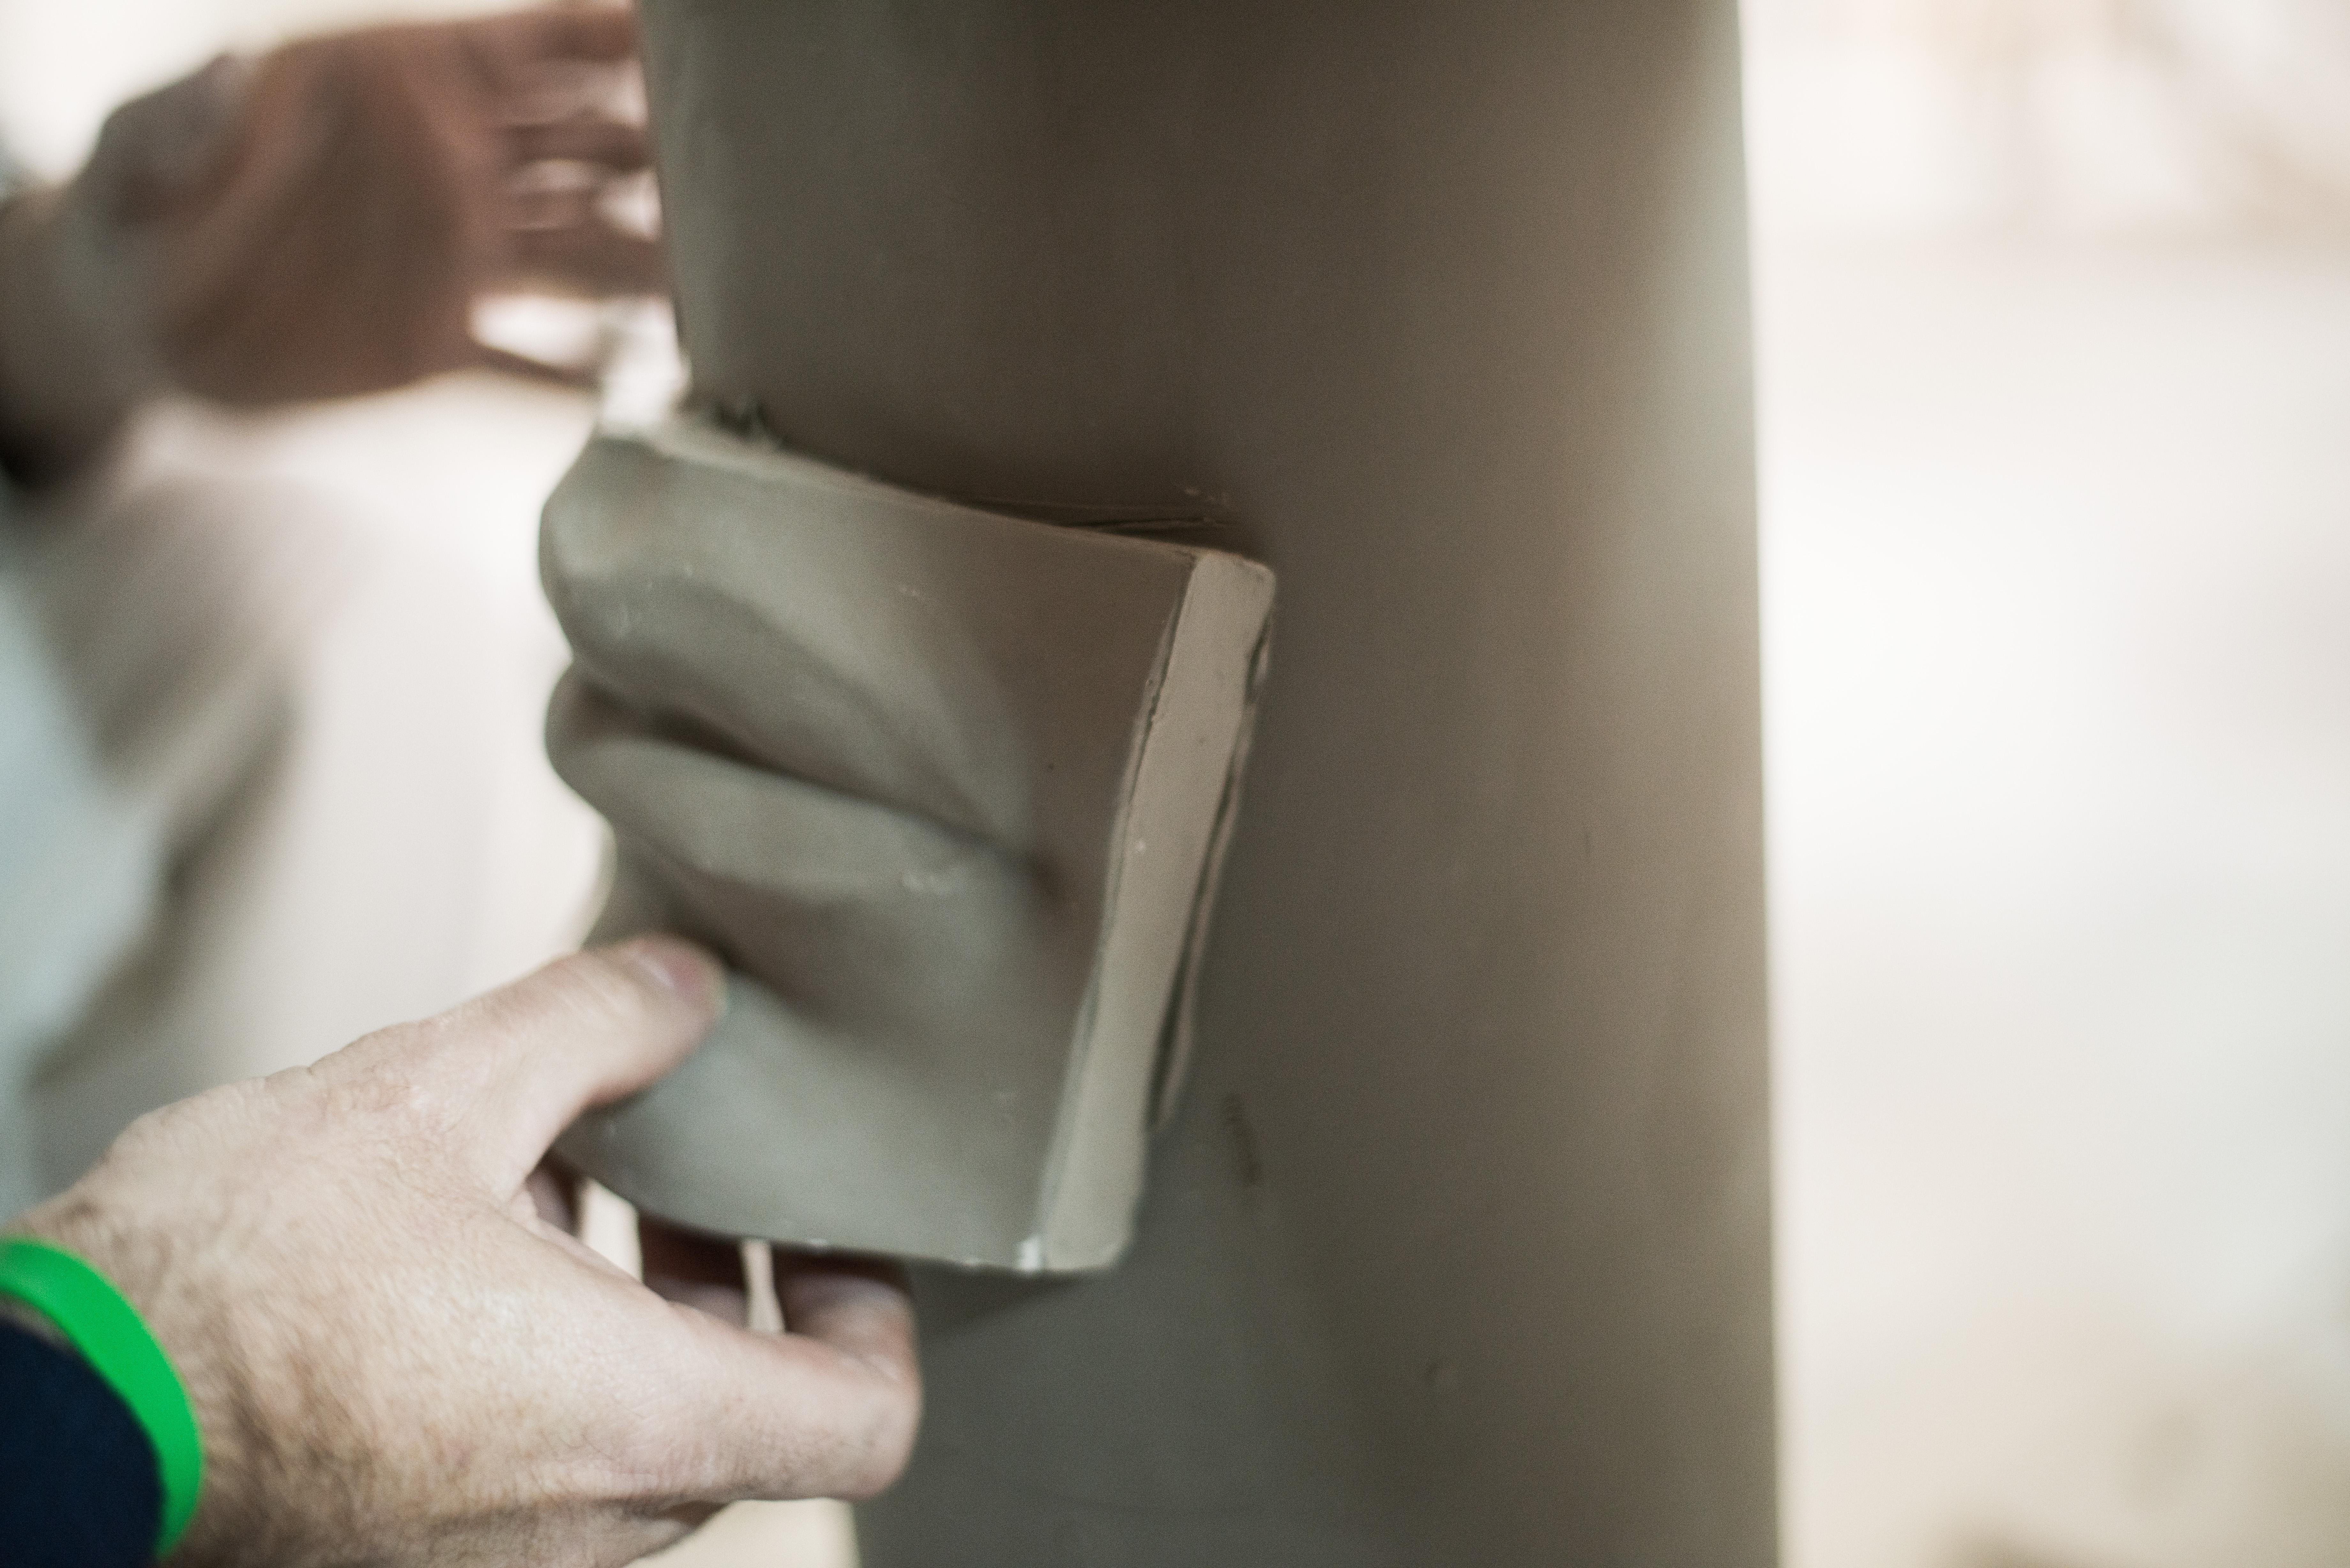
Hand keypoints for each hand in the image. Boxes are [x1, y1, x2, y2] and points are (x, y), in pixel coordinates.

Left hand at [0, 7, 658, 474]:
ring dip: (647, 271)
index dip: (608, 39)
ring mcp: (457, 262)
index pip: (531, 48)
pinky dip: (581, 380)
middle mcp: (453, 171)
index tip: (674, 44)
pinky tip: (628, 386)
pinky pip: (532, 366)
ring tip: (704, 289)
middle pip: (589, 150)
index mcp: (403, 90)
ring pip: (584, 254)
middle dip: (661, 157)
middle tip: (724, 179)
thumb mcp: (136, 144)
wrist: (128, 323)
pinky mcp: (441, 348)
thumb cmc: (132, 205)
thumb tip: (230, 68)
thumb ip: (184, 109)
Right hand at [4, 938, 919, 1567]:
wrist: (49, 1416)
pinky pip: (545, 1472)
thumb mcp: (431, 1092)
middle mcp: (591, 1528)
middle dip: (724, 1282)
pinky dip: (546, 1368)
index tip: (820, 1239)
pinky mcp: (426, 1565)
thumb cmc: (224, 1282)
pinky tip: (468, 1256)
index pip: (860, 1419)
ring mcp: (505, 1566)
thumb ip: (594, 1025)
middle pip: (747, 1414)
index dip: (871, 1318)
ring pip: (639, 1437)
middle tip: (679, 1176)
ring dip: (627, 1315)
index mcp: (630, 1423)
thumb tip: (687, 986)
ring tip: (555, 1189)